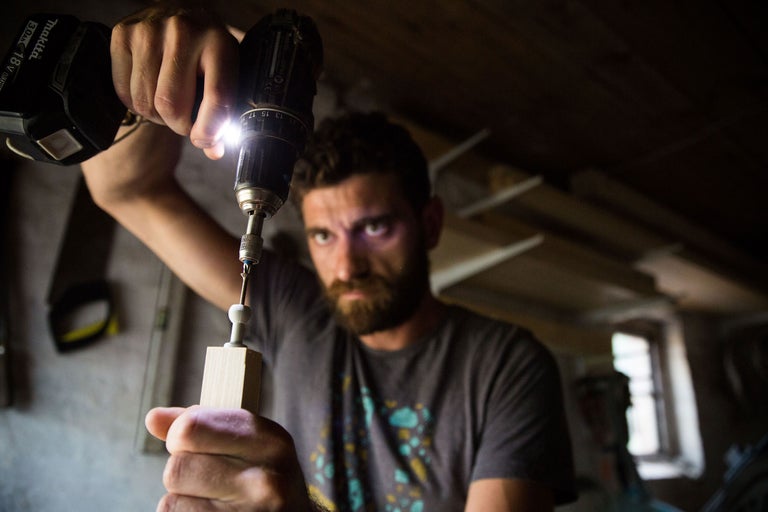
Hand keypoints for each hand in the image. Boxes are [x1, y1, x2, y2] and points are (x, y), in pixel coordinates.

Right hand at [111, 4, 238, 158]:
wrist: (179, 11)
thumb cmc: (205, 50)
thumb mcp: (224, 73)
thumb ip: (221, 113)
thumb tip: (213, 151)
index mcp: (219, 43)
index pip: (216, 98)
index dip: (209, 130)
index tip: (204, 139)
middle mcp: (183, 32)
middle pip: (171, 105)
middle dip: (179, 125)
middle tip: (185, 121)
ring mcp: (148, 31)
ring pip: (145, 102)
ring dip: (157, 116)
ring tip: (168, 105)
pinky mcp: (122, 34)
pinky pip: (124, 92)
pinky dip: (136, 103)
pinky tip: (149, 91)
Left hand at [146, 406, 313, 511]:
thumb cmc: (265, 478)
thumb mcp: (250, 443)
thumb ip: (204, 425)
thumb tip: (154, 418)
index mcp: (270, 440)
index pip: (190, 428)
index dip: (180, 435)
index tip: (190, 443)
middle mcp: (264, 480)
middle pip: (176, 467)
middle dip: (181, 472)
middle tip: (207, 478)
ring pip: (171, 501)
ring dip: (182, 501)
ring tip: (212, 500)